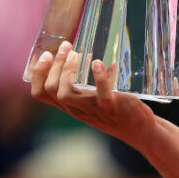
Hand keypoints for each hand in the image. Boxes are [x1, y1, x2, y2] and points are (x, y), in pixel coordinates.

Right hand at [30, 41, 156, 147]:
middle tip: (66, 47)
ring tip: (76, 54)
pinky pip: (101, 94)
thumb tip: (105, 62)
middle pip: (51, 90)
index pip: (41, 93)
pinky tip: (98, 63)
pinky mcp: (111, 107)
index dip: (38, 73)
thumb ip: (100, 83)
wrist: (140, 130)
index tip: (47, 54)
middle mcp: (77, 109)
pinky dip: (99, 78)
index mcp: (70, 105)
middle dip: (54, 66)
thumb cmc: (119, 112)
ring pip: (66, 94)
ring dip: (67, 71)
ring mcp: (92, 109)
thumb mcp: (102, 98)